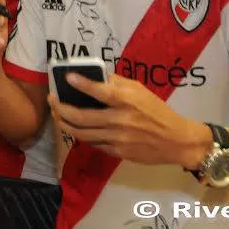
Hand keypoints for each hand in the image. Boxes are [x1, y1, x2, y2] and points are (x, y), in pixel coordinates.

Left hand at [47, 73, 212, 168]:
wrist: (177, 141)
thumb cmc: (157, 111)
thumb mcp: (140, 90)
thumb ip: (118, 83)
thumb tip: (96, 76)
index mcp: (127, 101)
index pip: (100, 91)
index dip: (82, 83)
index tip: (67, 76)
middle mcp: (120, 120)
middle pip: (81, 117)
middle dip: (61, 109)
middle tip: (52, 100)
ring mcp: (117, 138)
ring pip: (82, 133)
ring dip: (64, 124)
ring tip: (56, 115)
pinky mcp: (117, 152)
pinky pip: (93, 143)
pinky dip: (81, 135)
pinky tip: (75, 127)